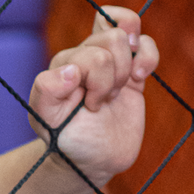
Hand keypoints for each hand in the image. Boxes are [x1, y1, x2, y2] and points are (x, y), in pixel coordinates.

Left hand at [30, 6, 158, 188]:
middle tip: (100, 101)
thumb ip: (47, 90)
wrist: (92, 158)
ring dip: (126, 69)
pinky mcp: (131, 71)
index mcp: (63, 63)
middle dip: (111, 77)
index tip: (88, 105)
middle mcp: (84, 56)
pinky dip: (148, 57)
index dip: (96, 80)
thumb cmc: (66, 137)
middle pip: (111, 39)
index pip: (89, 52)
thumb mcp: (45, 118)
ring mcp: (109, 61)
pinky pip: (145, 43)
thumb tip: (71, 69)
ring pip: (126, 35)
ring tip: (114, 94)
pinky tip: (139, 78)